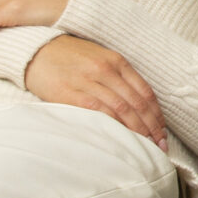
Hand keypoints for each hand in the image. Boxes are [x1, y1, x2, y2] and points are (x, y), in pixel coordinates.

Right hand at [24, 36, 166, 146]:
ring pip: (121, 110)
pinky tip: (121, 139)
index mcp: (116, 61)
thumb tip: (138, 106)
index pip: (145, 92)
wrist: (35, 50)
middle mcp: (105, 70)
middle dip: (151, 127)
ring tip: (145, 147)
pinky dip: (114, 127)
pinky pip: (98, 112)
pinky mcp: (70, 94)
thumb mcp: (99, 59)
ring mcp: (88, 82)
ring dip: (136, 131)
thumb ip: (118, 77)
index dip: (156, 114)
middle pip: (136, 103)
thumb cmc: (70, 58)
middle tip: (159, 146)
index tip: (162, 131)